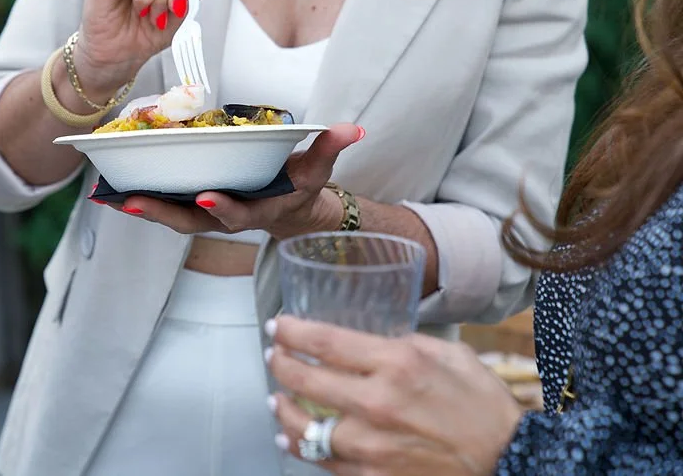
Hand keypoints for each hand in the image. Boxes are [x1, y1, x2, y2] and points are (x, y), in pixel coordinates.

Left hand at [100, 124, 363, 239]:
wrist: (289, 209)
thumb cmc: (301, 186)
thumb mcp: (318, 169)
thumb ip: (330, 148)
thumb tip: (353, 129)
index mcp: (258, 210)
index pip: (240, 213)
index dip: (224, 208)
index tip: (206, 198)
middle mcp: (226, 218)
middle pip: (191, 222)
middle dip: (162, 213)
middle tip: (133, 201)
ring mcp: (206, 215)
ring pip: (170, 216)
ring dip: (142, 207)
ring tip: (110, 196)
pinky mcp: (191, 206)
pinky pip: (163, 204)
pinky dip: (139, 199)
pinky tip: (111, 190)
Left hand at [266, 315, 523, 474]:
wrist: (511, 461)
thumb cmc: (483, 405)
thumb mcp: (449, 354)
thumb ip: (404, 343)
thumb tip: (371, 339)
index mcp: (397, 363)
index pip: (324, 341)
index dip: (291, 331)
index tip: (278, 325)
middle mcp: (378, 403)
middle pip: (305, 379)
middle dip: (280, 363)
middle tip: (274, 355)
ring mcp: (373, 446)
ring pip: (305, 427)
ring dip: (284, 409)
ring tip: (277, 398)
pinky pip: (324, 462)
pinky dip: (302, 448)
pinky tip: (292, 438)